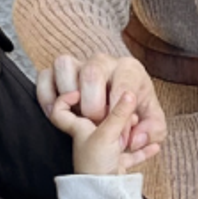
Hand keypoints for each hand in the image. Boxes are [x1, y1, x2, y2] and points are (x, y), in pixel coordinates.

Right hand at [36, 54, 166, 157]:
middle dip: (93, 106)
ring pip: (63, 65)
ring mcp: (78, 64)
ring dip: (67, 94)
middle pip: (91, 72)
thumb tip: (135, 137)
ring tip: (77, 114)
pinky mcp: (57, 73)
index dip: (119, 113)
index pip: (122, 85)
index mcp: (129, 69)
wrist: (119, 110)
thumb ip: (153, 132)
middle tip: (97, 123)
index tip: (118, 132)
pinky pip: (44, 76)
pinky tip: (55, 112)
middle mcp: (103, 61)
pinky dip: (46, 95)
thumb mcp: (154, 127)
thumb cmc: (135, 115)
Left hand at [46, 85, 157, 174]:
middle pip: (99, 120)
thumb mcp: (107, 134)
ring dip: (130, 130)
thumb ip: (118, 114)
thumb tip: (128, 94)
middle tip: (124, 113)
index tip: (78, 91)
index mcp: (80, 129)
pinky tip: (152, 146)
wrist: (103, 194)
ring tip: (137, 128)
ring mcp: (103, 151)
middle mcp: (90, 139)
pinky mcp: (116, 164)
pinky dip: (142, 150)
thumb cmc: (96, 166)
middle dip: (114, 114)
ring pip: (117, 135)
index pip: (60, 111)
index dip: (65, 99)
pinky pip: (131, 154)